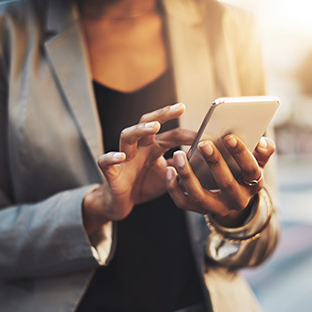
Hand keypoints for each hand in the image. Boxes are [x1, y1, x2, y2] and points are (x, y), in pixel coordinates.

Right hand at [83, 103, 194, 233]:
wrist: (122, 203)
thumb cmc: (145, 185)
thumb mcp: (169, 175)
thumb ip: (182, 166)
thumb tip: (204, 159)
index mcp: (153, 146)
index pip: (171, 134)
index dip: (188, 134)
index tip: (205, 134)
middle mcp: (139, 147)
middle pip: (147, 123)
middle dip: (163, 114)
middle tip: (179, 107)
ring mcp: (124, 157)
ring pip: (127, 135)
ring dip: (140, 129)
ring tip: (154, 127)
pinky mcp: (111, 172)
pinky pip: (106, 161)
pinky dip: (112, 157)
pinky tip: (121, 156)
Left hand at [165, 134, 274, 225]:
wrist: (233, 197)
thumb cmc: (243, 171)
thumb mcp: (257, 162)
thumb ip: (263, 151)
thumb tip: (263, 142)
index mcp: (253, 185)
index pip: (250, 170)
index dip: (241, 153)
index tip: (229, 136)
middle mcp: (237, 200)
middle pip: (226, 183)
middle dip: (214, 162)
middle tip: (203, 143)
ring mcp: (216, 208)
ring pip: (200, 195)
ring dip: (188, 175)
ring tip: (178, 154)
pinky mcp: (198, 210)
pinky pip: (183, 202)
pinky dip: (173, 187)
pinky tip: (169, 169)